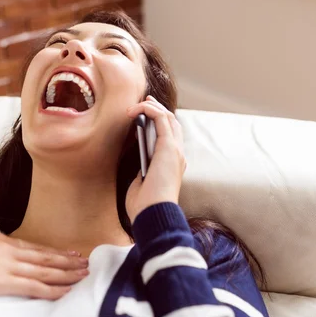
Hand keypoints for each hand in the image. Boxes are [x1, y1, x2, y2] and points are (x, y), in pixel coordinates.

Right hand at [0, 233, 88, 299]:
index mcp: (1, 241)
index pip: (35, 248)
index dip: (56, 252)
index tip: (71, 253)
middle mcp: (8, 251)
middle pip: (46, 257)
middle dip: (68, 261)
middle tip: (86, 263)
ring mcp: (7, 266)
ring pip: (45, 270)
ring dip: (67, 274)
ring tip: (83, 275)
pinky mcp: (2, 282)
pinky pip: (34, 286)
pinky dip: (52, 289)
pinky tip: (64, 291)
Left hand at [125, 95, 186, 223]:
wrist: (153, 214)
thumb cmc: (145, 206)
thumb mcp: (142, 183)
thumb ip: (144, 171)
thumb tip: (140, 162)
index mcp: (173, 165)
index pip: (171, 136)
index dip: (159, 122)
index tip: (145, 116)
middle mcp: (178, 155)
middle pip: (172, 123)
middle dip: (158, 109)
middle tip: (145, 102)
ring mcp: (175, 151)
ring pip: (168, 118)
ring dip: (152, 108)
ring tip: (137, 105)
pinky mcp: (169, 147)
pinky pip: (162, 119)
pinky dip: (150, 110)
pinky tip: (138, 109)